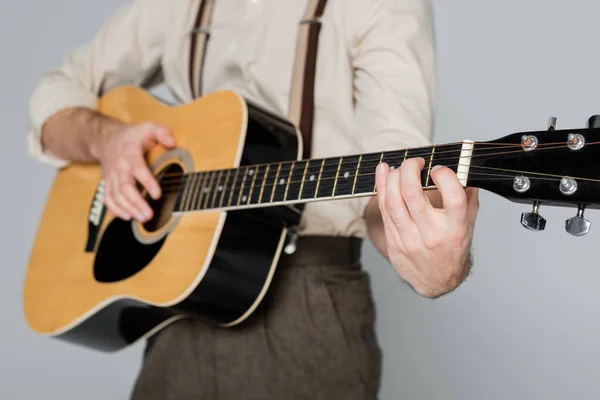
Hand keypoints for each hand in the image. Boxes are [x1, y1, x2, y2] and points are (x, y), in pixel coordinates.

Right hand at [95, 122, 175, 221]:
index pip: (138, 169)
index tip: (158, 195)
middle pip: (125, 187)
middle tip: (150, 215)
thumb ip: (162, 132)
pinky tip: (128, 216)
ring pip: (116, 195)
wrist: (105, 138)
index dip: (148, 182)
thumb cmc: (132, 136)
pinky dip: (116, 209)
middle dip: (137, 202)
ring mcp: (111, 176)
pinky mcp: (106, 183)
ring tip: (143, 218)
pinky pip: (107, 198)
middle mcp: (119, 166)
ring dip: (129, 209)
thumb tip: (172, 142)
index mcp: (130, 153)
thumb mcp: (149, 127)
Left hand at [374, 158, 478, 297]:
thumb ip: (468, 198)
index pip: (452, 197)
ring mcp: (410, 240)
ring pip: (393, 201)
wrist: (436, 281)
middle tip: (414, 162)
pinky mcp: (394, 242)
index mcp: (455, 228)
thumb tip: (465, 170)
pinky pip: (384, 211)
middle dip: (409, 169)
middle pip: (412, 194)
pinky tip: (384, 175)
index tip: (438, 168)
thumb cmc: (453, 250)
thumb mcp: (469, 225)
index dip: (444, 175)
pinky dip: (382, 189)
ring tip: (399, 168)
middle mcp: (432, 234)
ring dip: (393, 178)